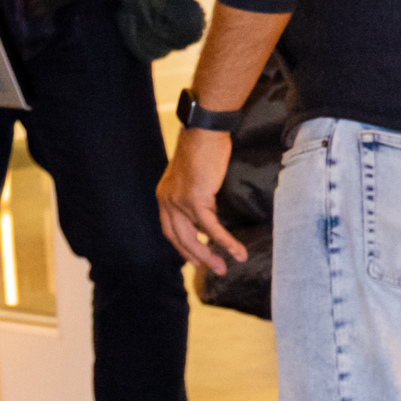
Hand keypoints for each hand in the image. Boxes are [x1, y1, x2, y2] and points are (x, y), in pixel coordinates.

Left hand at [156, 128, 244, 276]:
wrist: (204, 130)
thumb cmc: (203, 146)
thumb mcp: (193, 174)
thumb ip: (194, 193)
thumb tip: (206, 210)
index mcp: (164, 196)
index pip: (170, 229)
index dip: (182, 246)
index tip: (195, 258)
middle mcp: (167, 201)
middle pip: (178, 239)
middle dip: (195, 257)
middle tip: (213, 269)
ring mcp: (179, 201)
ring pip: (193, 237)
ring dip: (209, 255)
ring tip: (224, 267)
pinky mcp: (195, 199)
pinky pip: (210, 227)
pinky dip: (223, 241)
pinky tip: (235, 251)